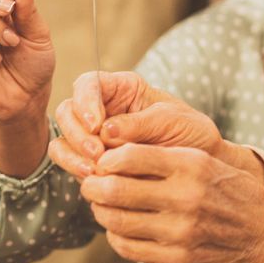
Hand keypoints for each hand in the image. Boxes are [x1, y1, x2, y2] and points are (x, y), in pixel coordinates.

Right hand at [48, 76, 263, 187]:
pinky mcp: (91, 162)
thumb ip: (139, 123)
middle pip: (68, 111)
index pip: (89, 83)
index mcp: (122, 89)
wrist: (199, 169)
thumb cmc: (190, 135)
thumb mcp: (172, 120)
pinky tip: (94, 179)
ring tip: (94, 170)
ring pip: (63, 139)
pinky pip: (69, 162)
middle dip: (77, 132)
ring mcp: (93, 138)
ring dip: (72, 154)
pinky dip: (74, 169)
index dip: (85, 100)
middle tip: (97, 152)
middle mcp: (102, 110)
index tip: (96, 124)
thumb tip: (105, 131)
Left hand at [77, 138, 263, 262]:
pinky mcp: (176, 258)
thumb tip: (111, 156)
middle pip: (115, 191)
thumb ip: (163, 157)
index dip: (107, 159)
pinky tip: (120, 227)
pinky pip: (128, 247)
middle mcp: (185, 198)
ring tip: (103, 205)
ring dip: (101, 211)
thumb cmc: (229, 190)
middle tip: (90, 184)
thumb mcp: (205, 160)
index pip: (129, 157)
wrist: (263, 232)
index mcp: (192, 166)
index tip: (103, 162)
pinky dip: (115, 236)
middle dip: (93, 186)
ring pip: (116, 221)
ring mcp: (180, 232)